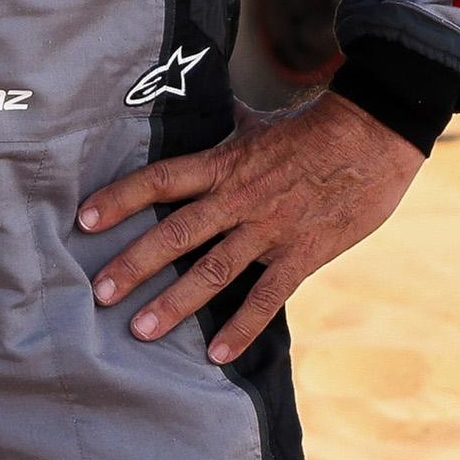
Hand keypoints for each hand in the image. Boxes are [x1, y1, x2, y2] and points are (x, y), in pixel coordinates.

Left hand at [75, 94, 423, 362]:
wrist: (375, 134)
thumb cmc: (314, 128)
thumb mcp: (259, 123)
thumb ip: (225, 126)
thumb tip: (199, 103)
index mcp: (225, 164)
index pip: (161, 180)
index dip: (121, 198)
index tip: (85, 218)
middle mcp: (239, 199)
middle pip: (176, 233)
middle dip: (135, 264)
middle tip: (100, 293)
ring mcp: (270, 229)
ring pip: (214, 270)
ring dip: (176, 302)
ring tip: (141, 330)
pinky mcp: (302, 254)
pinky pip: (267, 298)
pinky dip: (242, 328)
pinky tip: (218, 356)